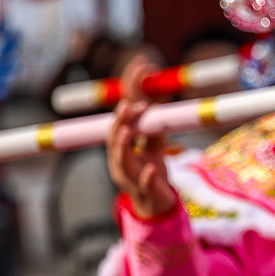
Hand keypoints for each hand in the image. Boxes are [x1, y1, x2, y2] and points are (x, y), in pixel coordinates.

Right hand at [106, 56, 175, 217]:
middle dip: (121, 120)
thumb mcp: (154, 146)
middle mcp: (120, 158)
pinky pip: (142, 183)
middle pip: (115, 136)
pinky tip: (150, 168)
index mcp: (123, 144)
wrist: (155, 205)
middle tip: (130, 104)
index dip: (129, 94)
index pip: (122, 116)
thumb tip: (160, 98)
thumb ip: (154, 126)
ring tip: (128, 129)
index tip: (140, 70)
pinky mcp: (143, 191)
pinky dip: (145, 175)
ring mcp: (129, 175)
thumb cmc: (151, 172)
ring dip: (123, 144)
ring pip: (120, 159)